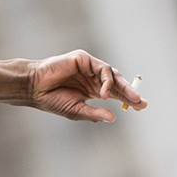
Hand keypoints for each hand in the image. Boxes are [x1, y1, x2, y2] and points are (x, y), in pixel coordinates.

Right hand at [27, 51, 147, 122]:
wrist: (34, 88)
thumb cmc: (52, 100)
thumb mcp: (76, 110)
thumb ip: (94, 114)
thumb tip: (113, 117)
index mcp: (91, 89)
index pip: (114, 93)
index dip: (127, 99)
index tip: (140, 107)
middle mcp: (92, 77)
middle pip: (117, 83)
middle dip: (130, 93)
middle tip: (141, 103)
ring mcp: (89, 67)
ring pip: (112, 75)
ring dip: (122, 88)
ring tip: (131, 100)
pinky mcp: (84, 59)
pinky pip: (102, 69)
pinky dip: (106, 81)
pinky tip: (104, 94)